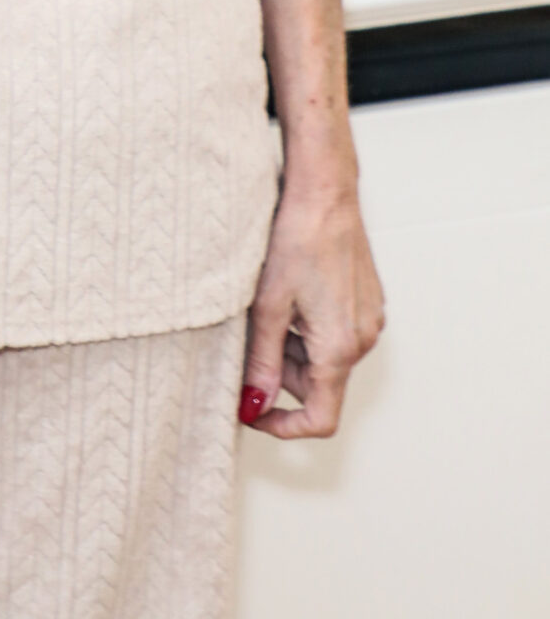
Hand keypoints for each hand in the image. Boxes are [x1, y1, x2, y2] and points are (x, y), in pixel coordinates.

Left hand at [240, 171, 384, 437]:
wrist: (324, 192)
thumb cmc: (296, 239)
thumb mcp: (267, 305)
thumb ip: (262, 362)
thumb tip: (255, 404)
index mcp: (340, 348)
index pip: (321, 418)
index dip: (284, 426)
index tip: (252, 412)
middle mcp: (362, 340)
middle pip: (318, 386)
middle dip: (281, 374)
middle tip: (251, 335)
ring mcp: (368, 320)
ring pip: (325, 359)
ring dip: (293, 348)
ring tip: (270, 304)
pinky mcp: (366, 302)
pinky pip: (335, 334)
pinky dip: (308, 328)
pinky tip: (290, 293)